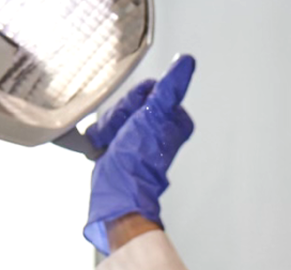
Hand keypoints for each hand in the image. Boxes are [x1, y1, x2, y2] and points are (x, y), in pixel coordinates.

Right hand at [83, 54, 195, 253]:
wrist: (117, 185)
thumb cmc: (137, 155)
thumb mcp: (156, 113)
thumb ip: (171, 88)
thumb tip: (187, 63)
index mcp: (173, 118)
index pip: (147, 89)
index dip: (136, 101)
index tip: (138, 119)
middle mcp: (159, 126)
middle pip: (130, 100)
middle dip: (121, 114)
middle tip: (124, 133)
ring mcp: (140, 135)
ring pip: (116, 112)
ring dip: (110, 125)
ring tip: (114, 142)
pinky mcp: (122, 143)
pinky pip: (106, 125)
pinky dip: (102, 135)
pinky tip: (106, 146)